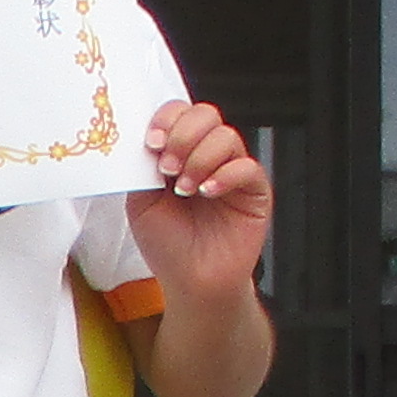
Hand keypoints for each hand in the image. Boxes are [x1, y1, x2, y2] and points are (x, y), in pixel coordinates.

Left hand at [126, 98, 270, 309]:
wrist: (191, 282)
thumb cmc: (168, 246)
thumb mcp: (141, 203)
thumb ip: (143, 169)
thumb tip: (146, 140)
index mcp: (180, 152)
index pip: (180, 114)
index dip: (167, 120)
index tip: (152, 143)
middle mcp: (208, 156)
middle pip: (205, 115)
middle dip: (182, 136)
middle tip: (168, 169)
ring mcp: (233, 171)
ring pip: (226, 137)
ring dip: (199, 159)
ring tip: (185, 190)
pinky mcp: (255, 191)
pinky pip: (247, 167)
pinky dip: (225, 176)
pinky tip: (207, 193)